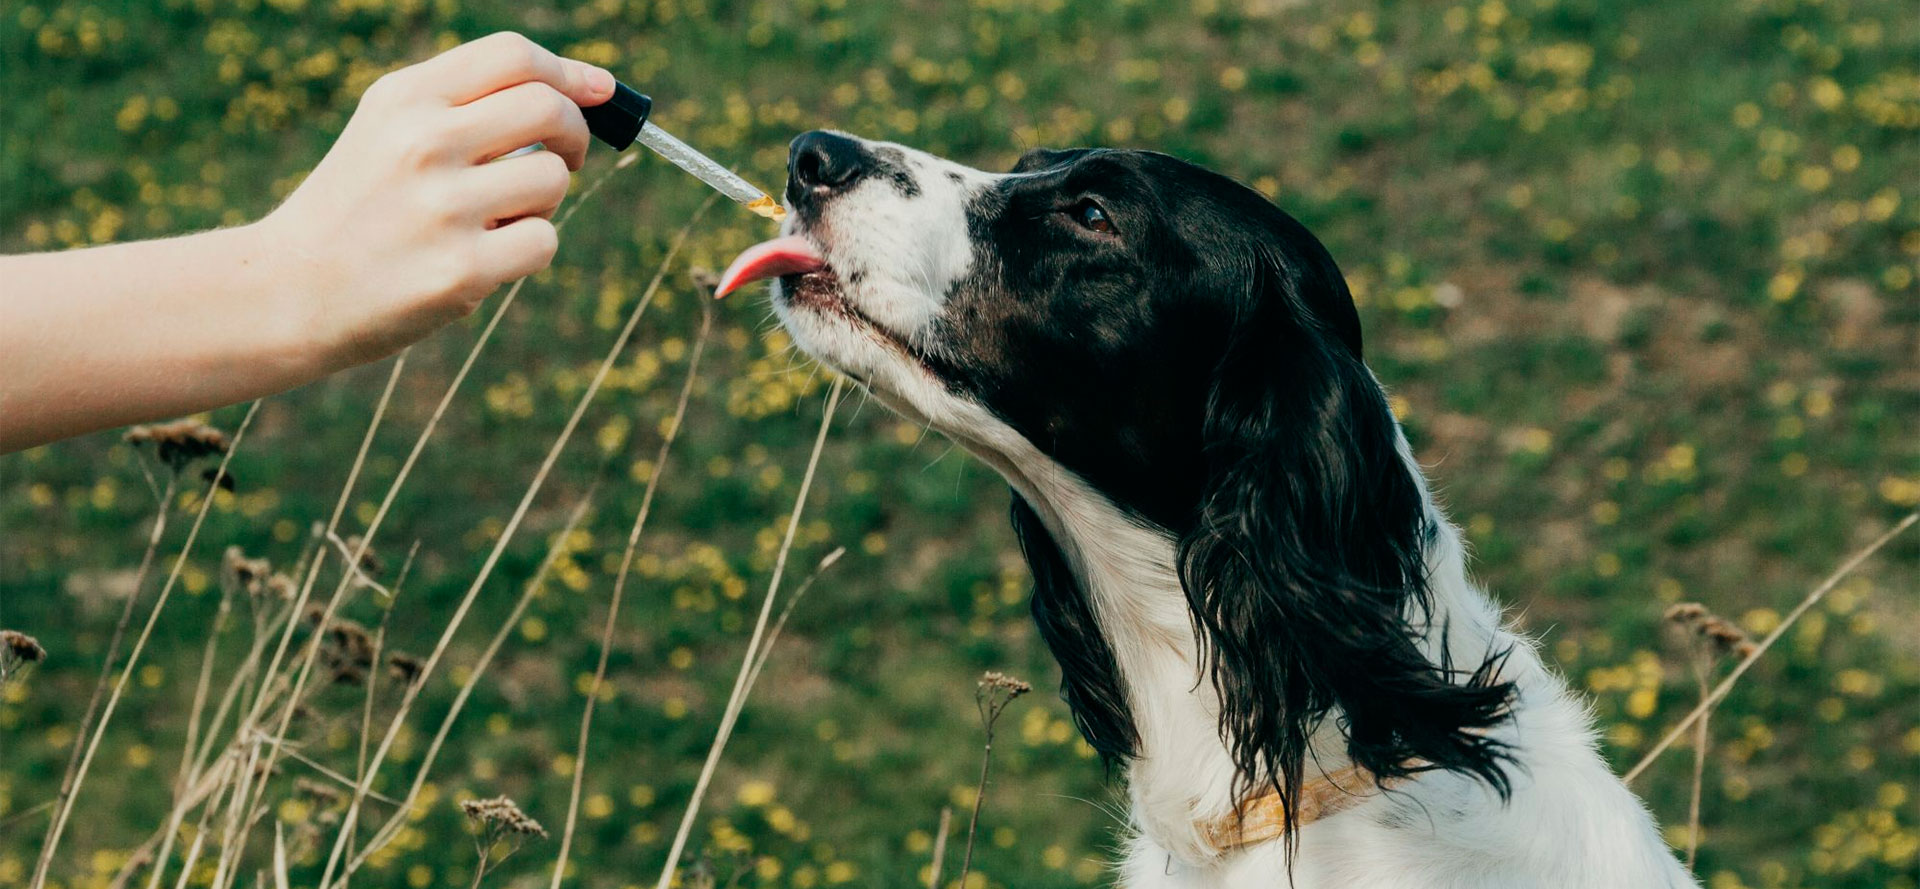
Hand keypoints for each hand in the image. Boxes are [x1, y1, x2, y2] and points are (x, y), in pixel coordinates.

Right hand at [258, 32, 616, 370]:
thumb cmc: (360, 207)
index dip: (569, 73)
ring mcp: (441, 208)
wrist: (287, 290)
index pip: (513, 55)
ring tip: (498, 217)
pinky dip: (530, 249)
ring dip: (544, 200)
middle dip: (575, 132)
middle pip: (549, 108)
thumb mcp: (390, 130)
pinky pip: (544, 241)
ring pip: (552, 178)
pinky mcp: (460, 270)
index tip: (598, 93)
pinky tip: (486, 256)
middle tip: (564, 158)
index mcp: (404, 99)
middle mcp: (421, 143)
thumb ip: (473, 103)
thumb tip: (594, 88)